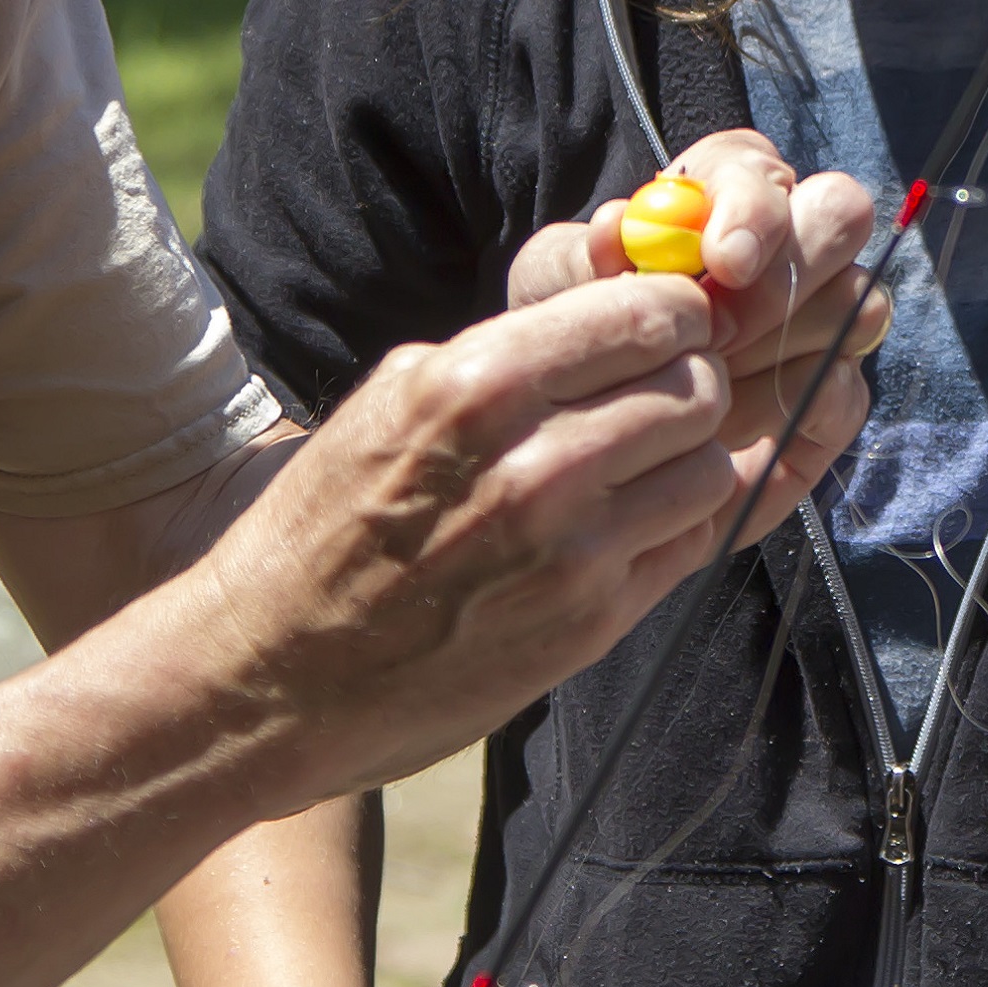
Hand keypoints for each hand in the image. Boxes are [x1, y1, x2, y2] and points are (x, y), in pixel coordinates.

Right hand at [196, 274, 745, 804]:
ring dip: (688, 459)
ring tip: (641, 465)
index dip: (673, 315)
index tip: (667, 325)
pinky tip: (633, 521)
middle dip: (688, 383)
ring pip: (709, 470)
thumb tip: (611, 318)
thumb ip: (504, 353)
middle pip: (695, 391)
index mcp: (479, 386)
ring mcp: (573, 553)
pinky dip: (677, 525)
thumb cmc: (328, 523)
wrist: (278, 671)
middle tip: (659, 394)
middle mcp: (537, 466)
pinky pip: (691, 547)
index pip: (646, 318)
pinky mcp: (592, 623)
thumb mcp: (395, 397)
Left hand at [510, 131, 885, 534]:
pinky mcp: (831, 394)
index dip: (754, 207)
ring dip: (780, 347)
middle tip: (725, 326)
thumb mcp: (553, 291)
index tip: (724, 261)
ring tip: (706, 379)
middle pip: (841, 211)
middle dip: (790, 269)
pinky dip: (798, 409)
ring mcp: (820, 316)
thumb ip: (580, 258)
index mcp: (716, 196)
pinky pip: (849, 390)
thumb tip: (618, 227)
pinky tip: (735, 429)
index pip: (759, 169)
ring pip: (857, 301)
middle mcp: (786, 243)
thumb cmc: (575, 335)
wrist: (590, 428)